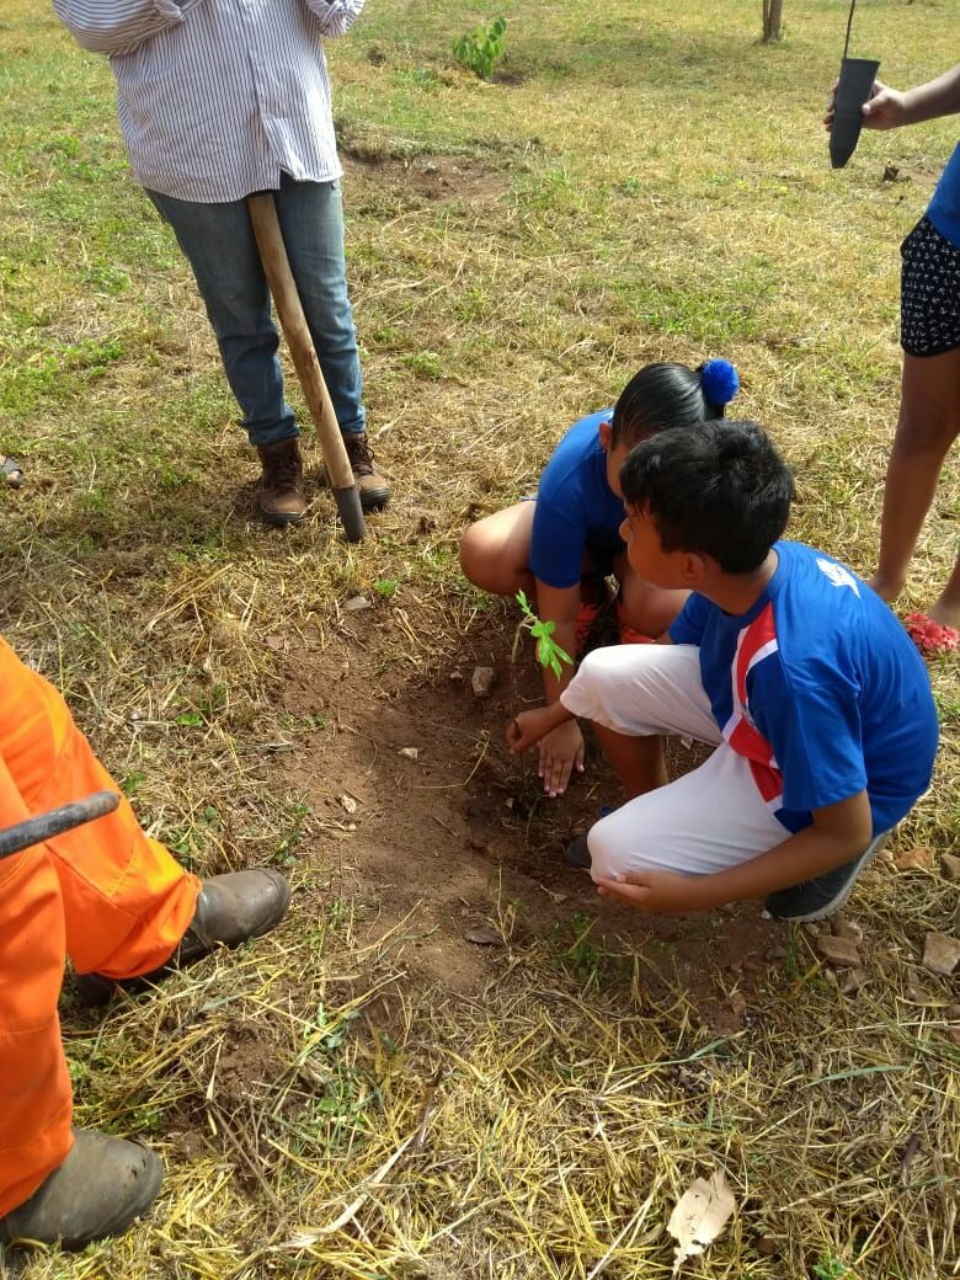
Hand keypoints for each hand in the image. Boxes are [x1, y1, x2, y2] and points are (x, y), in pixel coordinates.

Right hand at [507, 706, 558, 753]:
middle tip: (530, 750)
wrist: (553, 717)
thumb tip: (511, 752)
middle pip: (518, 734)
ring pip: (525, 731)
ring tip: (537, 745)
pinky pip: (531, 727)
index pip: (510, 736)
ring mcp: (527, 715)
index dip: (514, 745)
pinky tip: (540, 738)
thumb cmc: (539, 728)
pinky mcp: (534, 715)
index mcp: (515, 722)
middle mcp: (519, 717)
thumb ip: (519, 747)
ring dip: (529, 740)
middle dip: (524, 743)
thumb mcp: (528, 740)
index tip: (521, 751)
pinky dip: (533, 734)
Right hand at [536, 719, 584, 796]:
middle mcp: (559, 756)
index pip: (565, 773)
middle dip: (554, 785)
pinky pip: (542, 760)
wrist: (560, 719)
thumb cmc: (573, 732)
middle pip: (556, 773)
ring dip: (547, 780)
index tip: (560, 793)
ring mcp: (550, 752)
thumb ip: (579, 758)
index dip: (562, 783)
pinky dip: (541, 768)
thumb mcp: (580, 744)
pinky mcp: (544, 747)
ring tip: (546, 790)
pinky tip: (541, 776)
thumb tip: (581, 770)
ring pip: (549, 769)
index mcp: (568, 756)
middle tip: (552, 796)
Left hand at [594, 868, 708, 913]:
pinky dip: (630, 898)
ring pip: (630, 901)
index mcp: (639, 897)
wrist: (693, 896)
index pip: (619, 889)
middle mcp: (642, 905)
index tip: (597, 880)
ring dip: (620, 896)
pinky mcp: (658, 906)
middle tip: (599, 889)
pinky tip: (632, 895)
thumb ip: (634, 878)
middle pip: (623, 897)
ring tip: (613, 893)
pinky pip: (638, 902)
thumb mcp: (651, 877)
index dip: (608, 884)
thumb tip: (619, 879)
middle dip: (611, 892)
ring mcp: (650, 907)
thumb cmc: (672, 883)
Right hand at [824, 78, 903, 131]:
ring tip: (826, 122)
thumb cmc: (894, 101)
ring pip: (840, 112)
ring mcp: (856, 109)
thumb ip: (874, 104)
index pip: (847, 83)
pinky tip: (829, 130)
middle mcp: (857, 97)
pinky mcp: (857, 121)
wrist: (899, 114)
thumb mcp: (885, 99)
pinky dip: (836, 127)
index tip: (834, 90)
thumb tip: (863, 110)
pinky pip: (844, 124)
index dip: (838, 85)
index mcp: (862, 87)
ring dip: (831, 116)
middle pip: (840, 98)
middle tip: (830, 109)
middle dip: (832, 103)